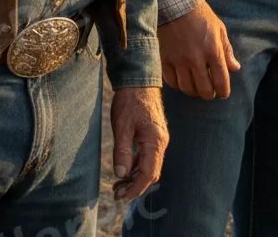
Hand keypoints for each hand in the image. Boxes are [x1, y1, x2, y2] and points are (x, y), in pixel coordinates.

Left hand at [110, 86, 168, 202]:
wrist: (139, 80)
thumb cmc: (129, 101)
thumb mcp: (122, 125)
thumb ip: (123, 150)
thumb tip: (121, 174)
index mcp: (155, 141)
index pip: (148, 174)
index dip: (135, 189)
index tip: (121, 197)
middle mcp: (161, 142)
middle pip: (151, 173)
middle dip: (135, 187)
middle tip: (116, 194)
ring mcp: (159, 139)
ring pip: (150, 166)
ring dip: (135, 178)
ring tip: (118, 185)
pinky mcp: (154, 135)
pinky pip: (148, 157)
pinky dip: (137, 167)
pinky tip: (125, 170)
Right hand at [158, 0, 240, 98]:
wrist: (175, 3)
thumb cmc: (200, 15)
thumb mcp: (219, 29)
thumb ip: (227, 51)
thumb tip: (235, 68)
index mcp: (213, 51)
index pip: (221, 81)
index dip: (223, 91)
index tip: (222, 92)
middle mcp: (196, 58)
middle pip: (204, 90)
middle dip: (209, 94)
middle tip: (209, 91)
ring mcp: (179, 60)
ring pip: (187, 89)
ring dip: (194, 91)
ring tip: (196, 86)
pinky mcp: (165, 59)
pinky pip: (172, 82)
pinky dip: (178, 85)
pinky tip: (182, 80)